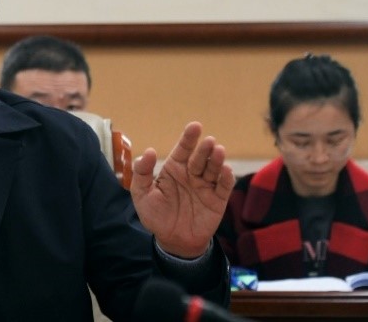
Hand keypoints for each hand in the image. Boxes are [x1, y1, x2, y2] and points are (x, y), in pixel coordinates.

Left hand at [130, 121, 235, 257]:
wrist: (173, 241)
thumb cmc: (156, 215)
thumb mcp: (142, 194)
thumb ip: (142, 173)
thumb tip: (149, 151)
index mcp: (174, 169)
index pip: (182, 150)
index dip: (189, 138)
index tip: (195, 126)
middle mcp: (191, 174)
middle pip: (199, 158)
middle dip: (204, 148)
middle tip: (208, 141)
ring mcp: (205, 186)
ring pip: (213, 169)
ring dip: (216, 160)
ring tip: (218, 150)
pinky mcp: (217, 200)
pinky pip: (223, 187)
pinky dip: (226, 178)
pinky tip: (226, 170)